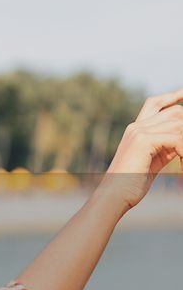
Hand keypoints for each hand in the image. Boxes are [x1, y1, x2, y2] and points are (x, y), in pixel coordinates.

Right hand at [94, 88, 182, 213]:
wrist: (113, 196)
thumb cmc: (130, 184)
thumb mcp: (152, 161)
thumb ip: (164, 147)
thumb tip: (180, 140)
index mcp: (136, 130)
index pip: (155, 103)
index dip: (172, 96)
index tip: (182, 93)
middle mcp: (136, 126)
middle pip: (174, 111)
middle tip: (182, 151)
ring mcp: (138, 131)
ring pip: (178, 124)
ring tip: (182, 159)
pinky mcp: (143, 141)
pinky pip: (176, 138)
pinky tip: (181, 164)